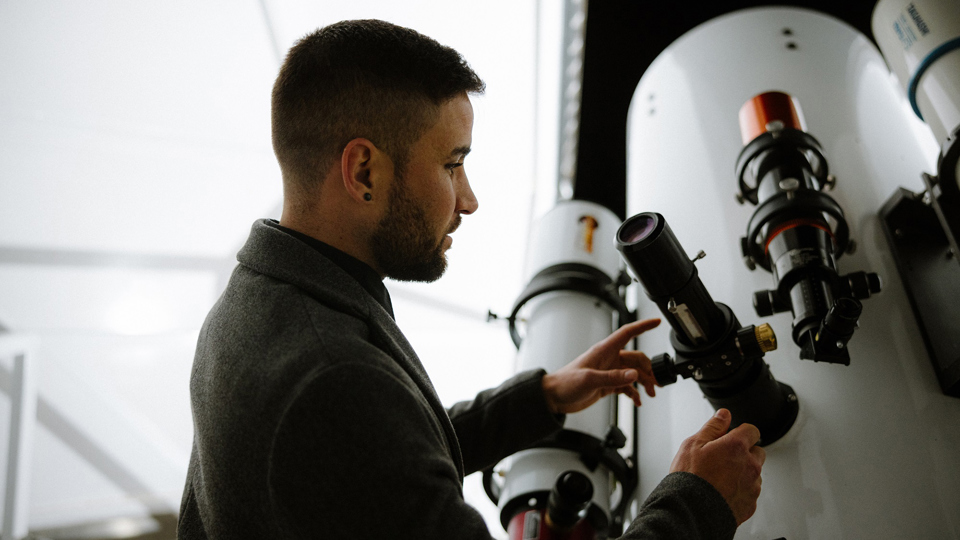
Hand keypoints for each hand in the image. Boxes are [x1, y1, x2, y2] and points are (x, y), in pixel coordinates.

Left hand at [541, 318, 660, 413]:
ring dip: (644, 382)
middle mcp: (609, 359)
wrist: (554, 397)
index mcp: (604, 351)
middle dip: (649, 369)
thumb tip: (634, 375)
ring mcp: (609, 372)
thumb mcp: (589, 380)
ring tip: (650, 393)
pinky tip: (638, 400)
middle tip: (656, 383)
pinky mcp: (608, 384)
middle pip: (636, 358)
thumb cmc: (565, 383)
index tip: (657, 322)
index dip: (643, 326)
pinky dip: (634, 392)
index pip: (627, 333)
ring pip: (634, 373)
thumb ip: (613, 378)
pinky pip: (627, 386)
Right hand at [669, 409, 764, 524]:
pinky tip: (723, 491)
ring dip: (743, 472)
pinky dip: (741, 491)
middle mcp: (750, 465)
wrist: (691, 510)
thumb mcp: (694, 444)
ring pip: (755, 473)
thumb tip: (724, 415)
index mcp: (736, 446)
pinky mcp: (751, 504)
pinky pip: (750, 492)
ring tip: (720, 478)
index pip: (752, 431)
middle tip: (723, 459)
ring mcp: (752, 486)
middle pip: (757, 452)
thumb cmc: (691, 477)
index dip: (741, 432)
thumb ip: (713, 427)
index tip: (732, 437)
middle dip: (744, 452)